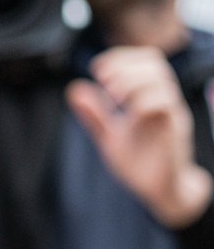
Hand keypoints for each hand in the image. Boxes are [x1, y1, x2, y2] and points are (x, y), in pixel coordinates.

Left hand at [66, 47, 213, 226]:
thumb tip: (74, 88)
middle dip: (124, 65)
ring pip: (162, 79)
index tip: (97, 69)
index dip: (120, 57)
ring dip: (132, 80)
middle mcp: (164, 100)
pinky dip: (143, 101)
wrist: (158, 191)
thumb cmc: (139, 162)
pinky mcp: (175, 130)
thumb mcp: (109, 136)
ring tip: (112, 96)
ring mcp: (172, 114)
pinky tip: (127, 113)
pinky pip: (166, 104)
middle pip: (154, 62)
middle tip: (103, 81)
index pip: (143, 59)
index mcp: (149, 96)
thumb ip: (94, 115)